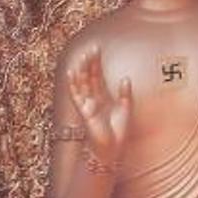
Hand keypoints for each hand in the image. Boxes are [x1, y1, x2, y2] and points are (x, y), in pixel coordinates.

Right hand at [63, 52, 129, 166]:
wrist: (111, 150)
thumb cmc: (117, 133)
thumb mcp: (126, 110)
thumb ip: (125, 94)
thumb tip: (126, 78)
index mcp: (102, 98)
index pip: (98, 76)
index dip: (97, 63)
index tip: (97, 49)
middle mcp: (93, 100)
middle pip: (89, 77)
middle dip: (90, 63)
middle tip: (92, 47)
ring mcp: (87, 105)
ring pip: (82, 83)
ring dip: (82, 70)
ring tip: (83, 55)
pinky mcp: (84, 112)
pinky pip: (77, 95)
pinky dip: (73, 84)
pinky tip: (72, 73)